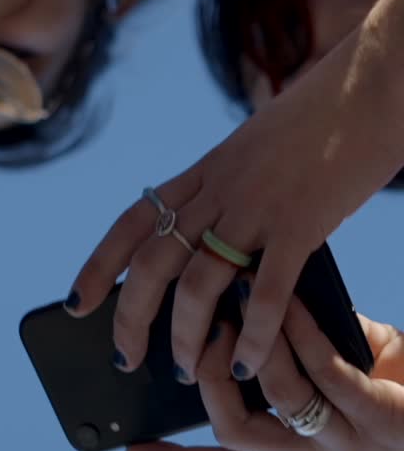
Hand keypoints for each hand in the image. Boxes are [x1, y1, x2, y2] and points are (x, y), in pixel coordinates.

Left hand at [68, 0, 403, 383]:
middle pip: (153, 263)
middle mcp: (220, 190)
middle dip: (131, 318)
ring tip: (187, 371)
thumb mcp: (258, 149)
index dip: (99, 266)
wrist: (374, 80)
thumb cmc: (325, 117)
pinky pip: (265, 292)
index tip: (77, 304)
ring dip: (185, 336)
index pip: (132, 222)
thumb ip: (234, 190)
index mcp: (206, 171)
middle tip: (126, 358)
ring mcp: (257, 207)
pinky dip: (253, 336)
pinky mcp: (301, 224)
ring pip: (197, 284)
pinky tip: (246, 365)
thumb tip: (223, 235)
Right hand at [128, 299, 403, 450]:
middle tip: (197, 335)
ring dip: (253, 343)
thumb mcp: (344, 369)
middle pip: (235, 437)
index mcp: (301, 449)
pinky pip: (323, 372)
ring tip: (244, 298)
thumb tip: (252, 301)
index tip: (130, 450)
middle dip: (208, 382)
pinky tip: (290, 301)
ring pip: (274, 399)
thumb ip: (300, 349)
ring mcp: (348, 442)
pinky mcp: (377, 417)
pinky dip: (299, 333)